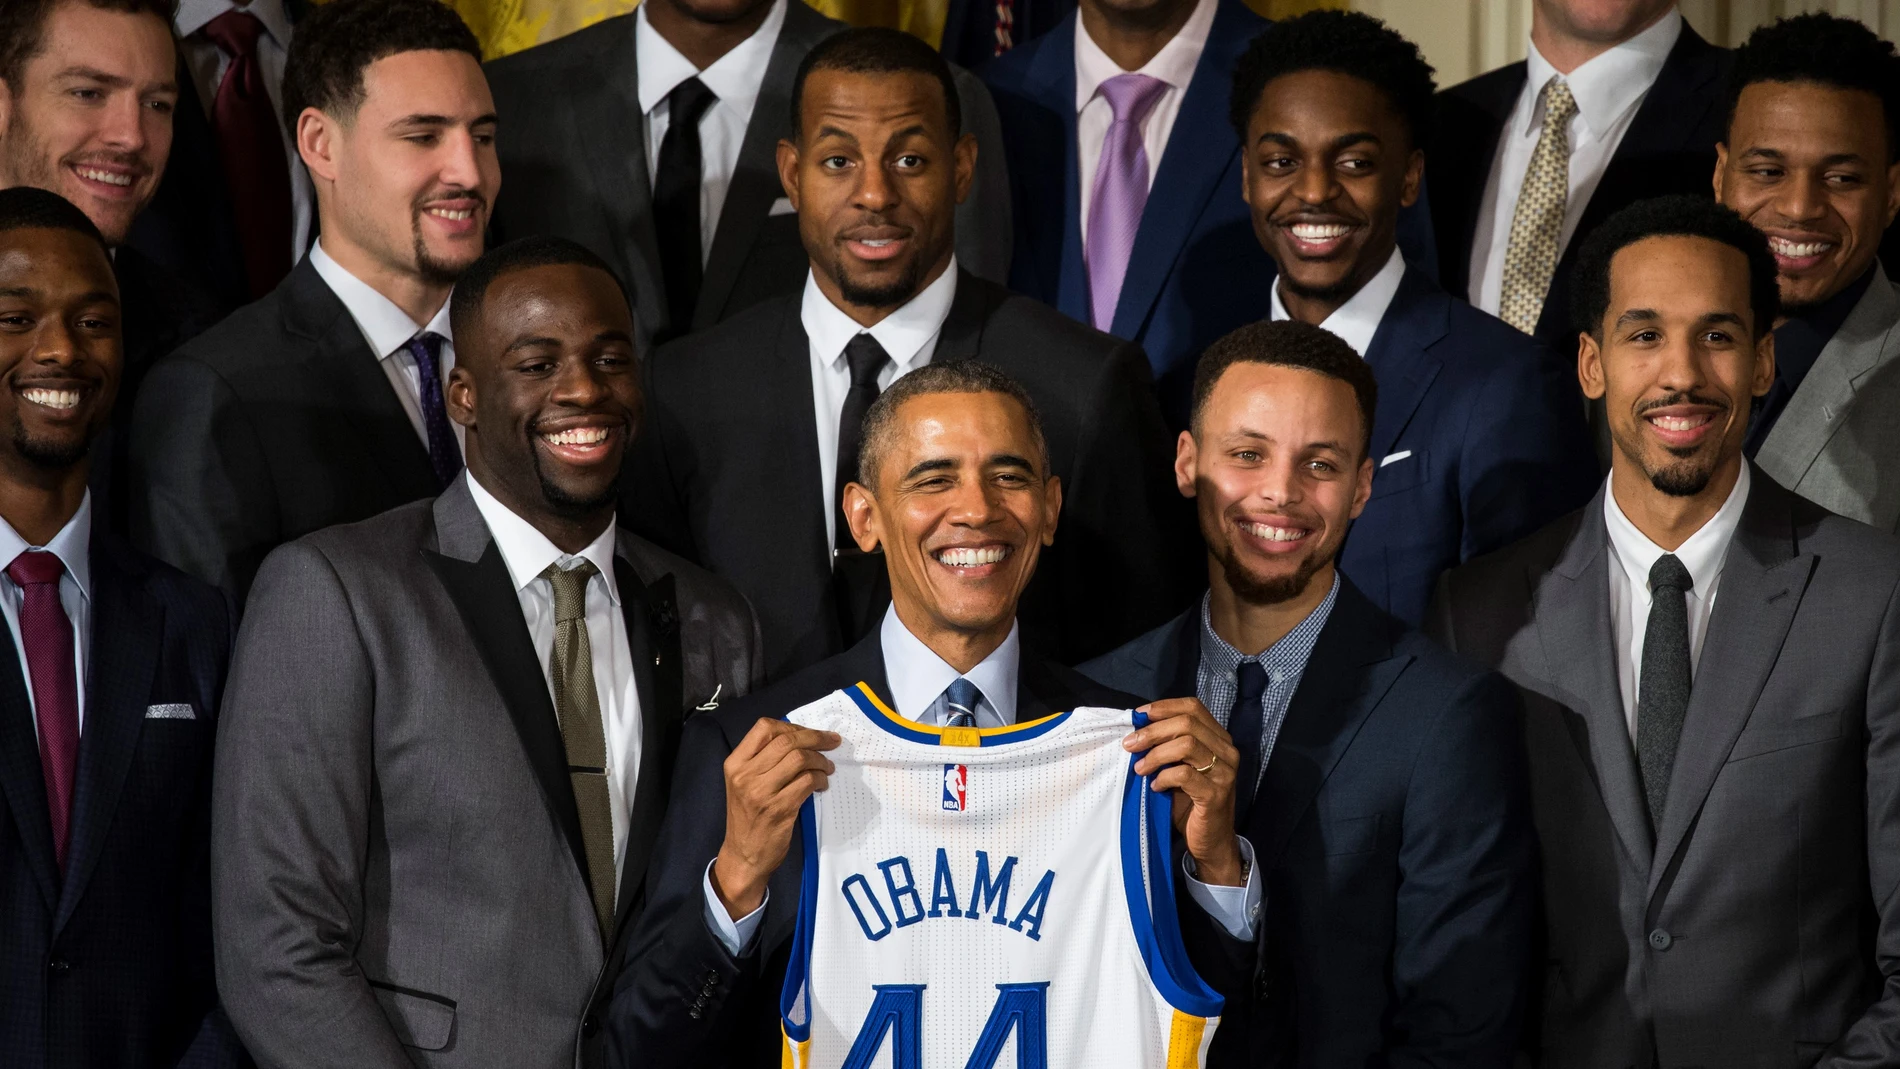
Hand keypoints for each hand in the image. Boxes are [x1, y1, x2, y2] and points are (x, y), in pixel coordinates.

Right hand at [711, 719, 840, 917]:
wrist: (744, 855)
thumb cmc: (748, 816)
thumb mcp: (744, 783)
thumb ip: (763, 760)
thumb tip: (802, 737)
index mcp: (735, 763)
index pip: (764, 728)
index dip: (793, 726)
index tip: (810, 733)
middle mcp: (745, 775)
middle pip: (787, 741)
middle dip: (815, 738)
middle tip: (832, 742)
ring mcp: (761, 792)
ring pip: (799, 759)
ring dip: (821, 760)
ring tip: (827, 768)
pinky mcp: (779, 809)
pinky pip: (807, 782)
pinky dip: (820, 779)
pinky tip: (821, 785)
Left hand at [1124, 698, 1243, 886]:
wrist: (1211, 842)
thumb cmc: (1190, 803)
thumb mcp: (1179, 768)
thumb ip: (1168, 747)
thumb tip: (1136, 729)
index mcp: (1218, 739)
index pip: (1193, 707)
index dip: (1164, 707)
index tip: (1138, 716)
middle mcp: (1226, 751)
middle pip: (1187, 723)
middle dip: (1152, 731)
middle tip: (1130, 744)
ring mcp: (1224, 772)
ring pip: (1186, 745)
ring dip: (1156, 754)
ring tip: (1140, 768)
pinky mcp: (1215, 794)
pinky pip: (1184, 774)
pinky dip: (1164, 777)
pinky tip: (1156, 786)